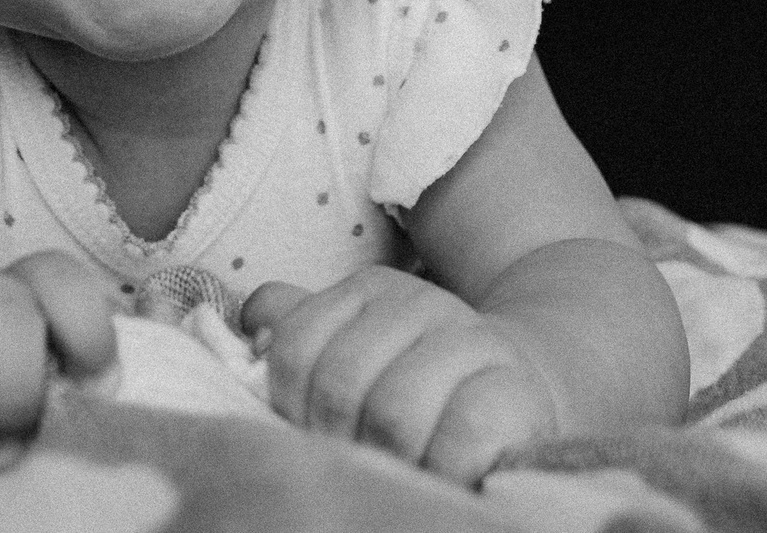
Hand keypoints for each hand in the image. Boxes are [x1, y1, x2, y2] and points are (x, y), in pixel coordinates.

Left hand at [242, 267, 560, 483]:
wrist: (513, 393)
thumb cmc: (415, 382)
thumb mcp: (354, 346)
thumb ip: (300, 330)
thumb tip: (252, 319)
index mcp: (369, 290)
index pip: (295, 349)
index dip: (289, 407)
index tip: (311, 433)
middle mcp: (420, 302)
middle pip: (340, 384)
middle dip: (338, 440)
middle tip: (353, 462)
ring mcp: (471, 340)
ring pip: (395, 412)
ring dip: (388, 461)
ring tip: (395, 474)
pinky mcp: (514, 389)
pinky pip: (460, 436)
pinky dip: (440, 469)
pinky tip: (439, 475)